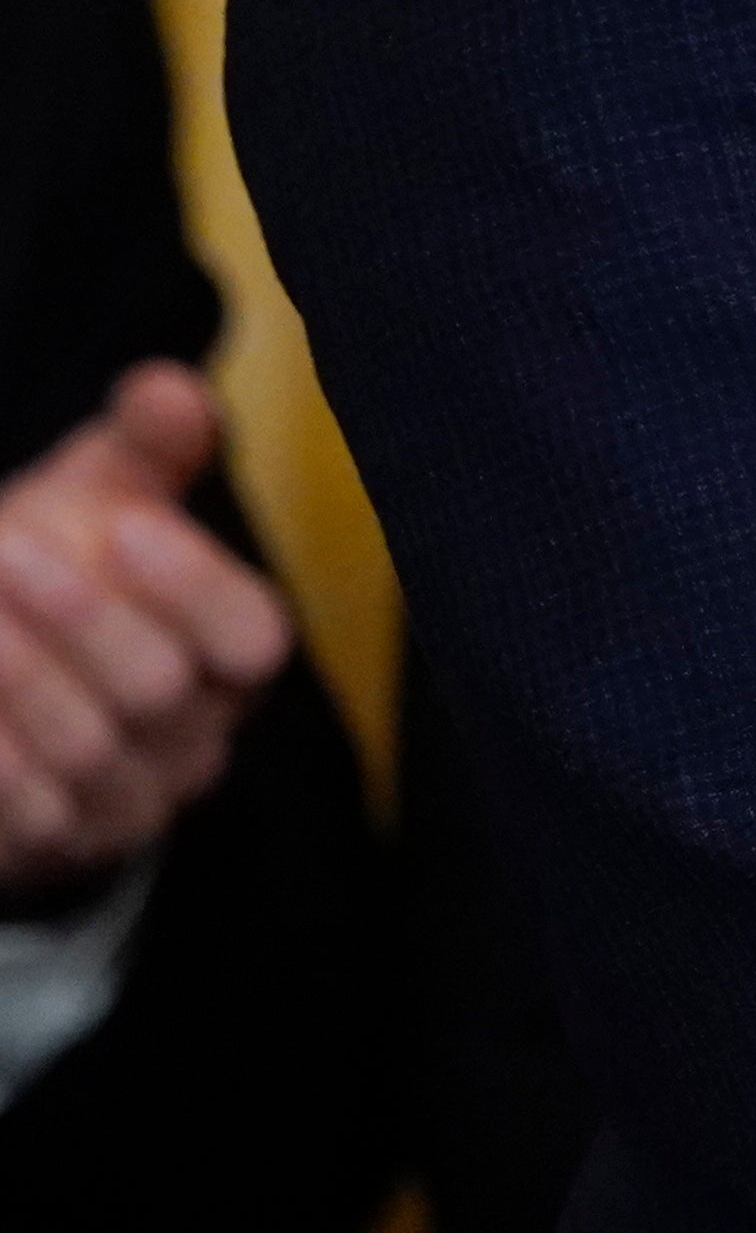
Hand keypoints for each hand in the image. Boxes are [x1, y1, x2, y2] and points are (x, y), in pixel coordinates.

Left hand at [0, 363, 289, 902]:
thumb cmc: (66, 573)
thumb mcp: (105, 499)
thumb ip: (148, 447)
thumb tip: (169, 387)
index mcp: (233, 652)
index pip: (254, 636)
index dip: (192, 583)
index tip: (121, 524)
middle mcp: (199, 734)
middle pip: (162, 685)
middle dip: (80, 614)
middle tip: (4, 548)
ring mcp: (131, 799)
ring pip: (89, 748)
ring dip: (18, 678)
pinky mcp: (59, 845)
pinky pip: (29, 811)